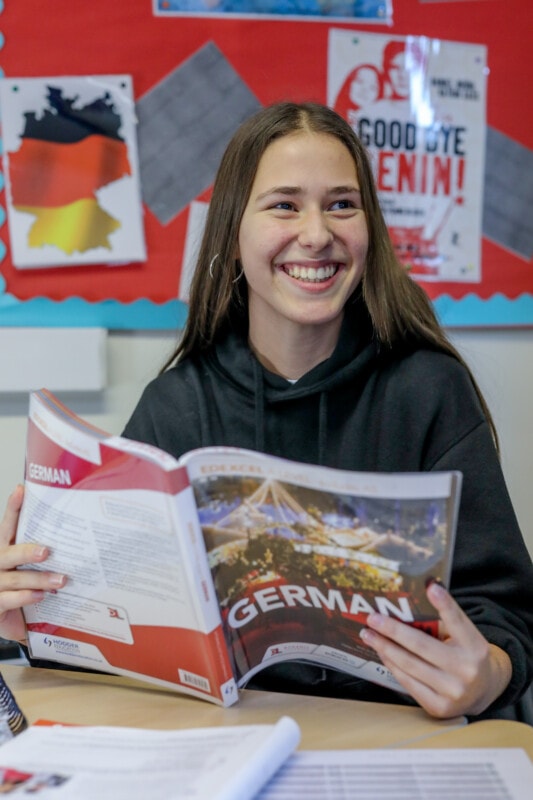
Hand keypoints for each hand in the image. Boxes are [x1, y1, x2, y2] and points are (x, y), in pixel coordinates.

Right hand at [0, 485, 66, 643]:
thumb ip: (47, 554)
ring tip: (60, 580)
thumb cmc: (27, 592)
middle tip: (47, 551)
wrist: (15, 624)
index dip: (12, 509)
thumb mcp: (36, 570)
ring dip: (38, 579)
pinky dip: (25, 597)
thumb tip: (78, 535)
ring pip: (14, 578)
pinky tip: (40, 596)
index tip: (21, 490)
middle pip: (8, 553)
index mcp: (7, 551)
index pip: (7, 527)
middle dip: (27, 551)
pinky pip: (7, 599)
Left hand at [360, 580, 512, 717]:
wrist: (484, 692)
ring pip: (410, 665)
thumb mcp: (465, 637)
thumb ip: (444, 622)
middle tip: (372, 618)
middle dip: (393, 630)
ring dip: (385, 647)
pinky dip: (392, 665)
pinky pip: (408, 682)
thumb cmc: (466, 655)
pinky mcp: (439, 707)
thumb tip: (410, 603)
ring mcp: (452, 692)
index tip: (431, 587)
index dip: (445, 604)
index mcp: (476, 647)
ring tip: (369, 634)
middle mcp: (466, 670)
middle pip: (422, 645)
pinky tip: (382, 652)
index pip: (458, 622)